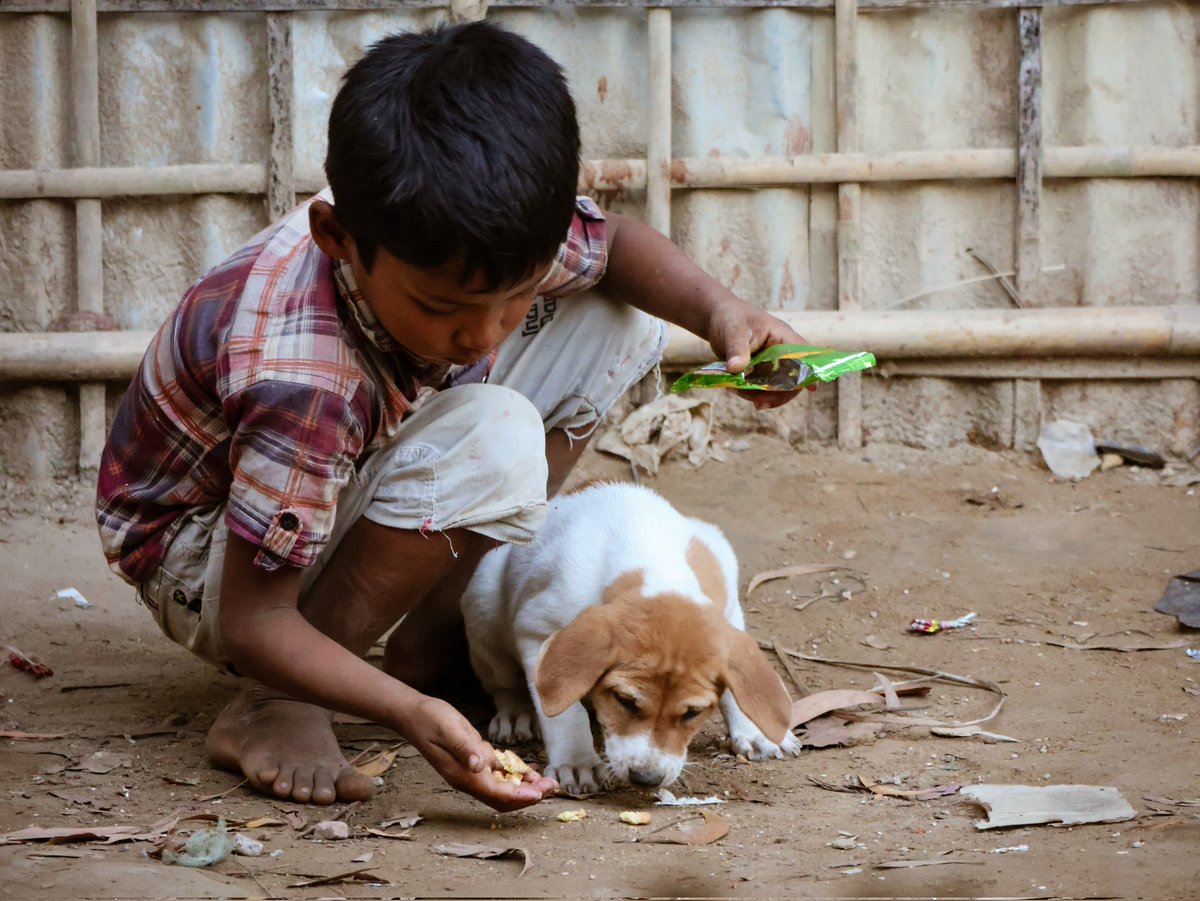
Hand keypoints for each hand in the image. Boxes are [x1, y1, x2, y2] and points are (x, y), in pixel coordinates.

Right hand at [403, 694, 556, 811]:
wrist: (414, 715)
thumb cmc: (431, 720)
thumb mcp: (449, 730)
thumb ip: (465, 748)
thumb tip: (480, 764)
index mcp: (464, 775)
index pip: (496, 793)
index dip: (519, 795)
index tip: (539, 793)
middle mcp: (469, 779)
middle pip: (502, 798)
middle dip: (528, 796)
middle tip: (552, 786)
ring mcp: (471, 772)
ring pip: (502, 789)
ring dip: (525, 788)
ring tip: (548, 781)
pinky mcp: (474, 762)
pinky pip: (498, 775)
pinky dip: (516, 775)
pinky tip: (530, 771)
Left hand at [705, 297, 812, 409]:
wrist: (716, 319)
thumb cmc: (729, 317)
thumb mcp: (732, 330)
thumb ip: (737, 349)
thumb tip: (735, 368)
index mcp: (782, 337)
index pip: (803, 356)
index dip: (809, 372)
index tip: (811, 389)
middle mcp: (780, 352)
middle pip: (792, 378)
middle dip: (777, 394)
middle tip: (759, 404)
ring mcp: (770, 364)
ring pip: (774, 388)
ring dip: (757, 394)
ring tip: (735, 389)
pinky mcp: (758, 372)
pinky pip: (759, 389)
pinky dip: (747, 392)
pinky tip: (732, 386)